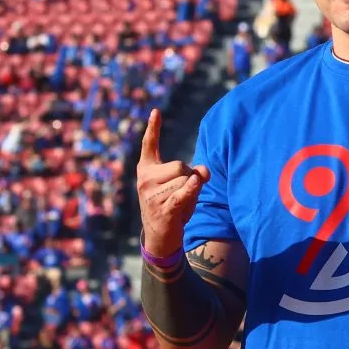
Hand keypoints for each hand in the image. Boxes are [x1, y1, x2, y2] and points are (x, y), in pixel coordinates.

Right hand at [136, 108, 209, 256]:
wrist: (160, 237)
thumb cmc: (171, 206)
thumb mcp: (181, 186)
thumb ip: (194, 174)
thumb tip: (204, 171)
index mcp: (146, 169)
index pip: (149, 145)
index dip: (153, 128)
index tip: (156, 111)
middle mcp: (145, 179)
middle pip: (180, 165)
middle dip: (189, 177)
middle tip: (183, 193)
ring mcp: (151, 194)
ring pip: (185, 179)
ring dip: (192, 191)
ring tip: (182, 204)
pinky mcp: (162, 208)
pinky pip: (183, 192)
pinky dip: (192, 190)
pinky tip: (193, 186)